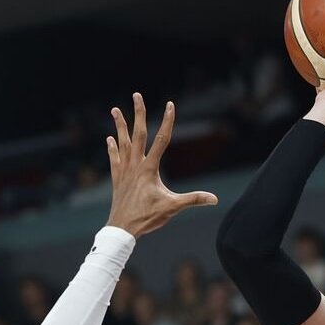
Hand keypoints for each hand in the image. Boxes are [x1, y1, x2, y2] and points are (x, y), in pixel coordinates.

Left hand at [105, 93, 217, 237]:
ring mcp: (124, 171)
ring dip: (119, 125)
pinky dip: (112, 148)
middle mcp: (135, 165)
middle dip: (138, 113)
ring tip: (115, 109)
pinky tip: (110, 138)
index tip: (170, 104)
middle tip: (137, 95)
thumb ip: (193, 200)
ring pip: (122, 142)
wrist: (122, 229)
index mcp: (149, 169)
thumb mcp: (172, 208)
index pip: (161, 140)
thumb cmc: (147, 218)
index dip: (167, 121)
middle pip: (138, 134)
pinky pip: (114, 158)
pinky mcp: (117, 179)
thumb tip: (214, 199)